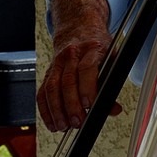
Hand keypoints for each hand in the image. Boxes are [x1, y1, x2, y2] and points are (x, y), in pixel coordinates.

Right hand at [37, 0, 120, 131]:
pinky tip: (52, 123)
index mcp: (92, 49)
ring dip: (57, 110)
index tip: (88, 105)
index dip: (87, 87)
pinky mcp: (49, 72)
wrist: (79, 29)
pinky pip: (43, 92)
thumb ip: (112, 84)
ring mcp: (57, 63)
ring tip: (64, 127)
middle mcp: (72, 54)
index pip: (87, 68)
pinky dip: (46, 110)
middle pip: (67, 81)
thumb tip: (113, 109)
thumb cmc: (98, 48)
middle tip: (77, 123)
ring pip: (52, 87)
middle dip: (71, 105)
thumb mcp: (111, 59)